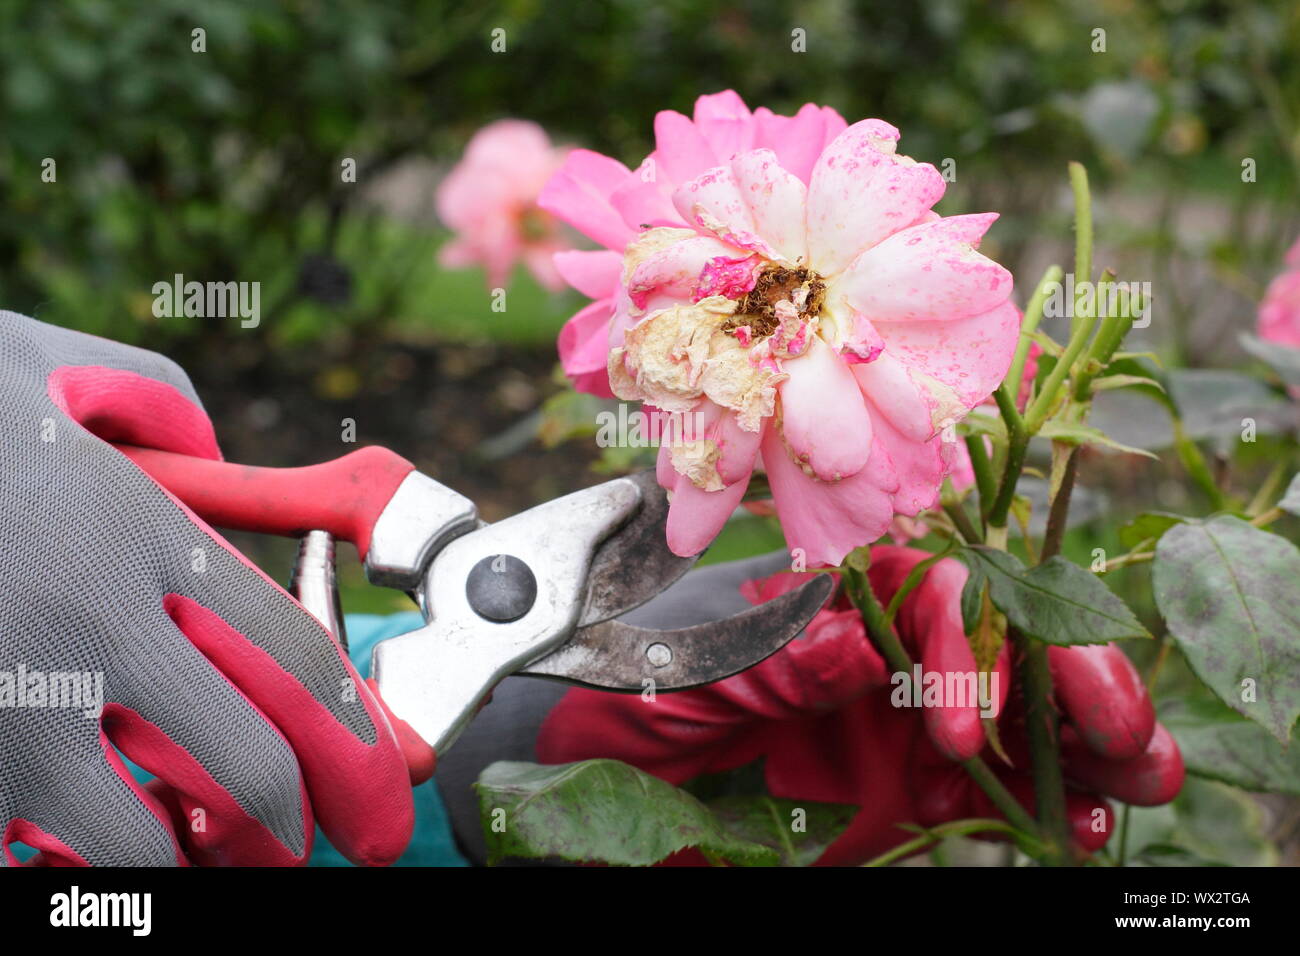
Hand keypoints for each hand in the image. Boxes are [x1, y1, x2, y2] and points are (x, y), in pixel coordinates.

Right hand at [0, 312, 413, 865]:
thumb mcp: (47, 361)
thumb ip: (156, 403)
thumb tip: (210, 454)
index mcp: (140, 536)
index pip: (297, 660)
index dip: (356, 742)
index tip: (375, 793)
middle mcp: (89, 628)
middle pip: (243, 766)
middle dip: (287, 830)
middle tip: (297, 852)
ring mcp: (7, 704)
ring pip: (136, 841)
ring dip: (183, 871)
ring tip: (193, 865)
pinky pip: (25, 854)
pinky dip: (72, 873)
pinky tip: (82, 859)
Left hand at [537, 545, 1183, 864]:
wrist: (590, 750)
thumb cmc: (624, 683)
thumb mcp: (684, 666)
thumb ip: (766, 656)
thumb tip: (854, 645)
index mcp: (828, 597)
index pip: (926, 596)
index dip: (964, 650)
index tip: (965, 726)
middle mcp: (877, 647)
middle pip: (996, 645)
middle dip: (1067, 682)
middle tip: (1121, 736)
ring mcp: (892, 712)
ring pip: (1010, 712)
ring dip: (1077, 740)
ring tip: (1131, 775)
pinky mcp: (897, 778)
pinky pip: (981, 784)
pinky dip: (1035, 797)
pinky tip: (1075, 818)